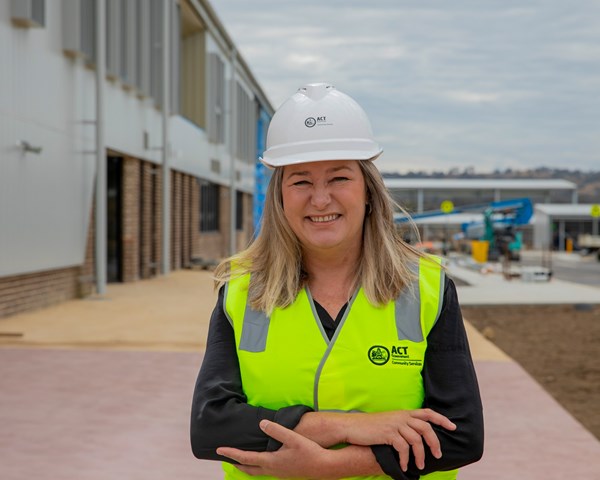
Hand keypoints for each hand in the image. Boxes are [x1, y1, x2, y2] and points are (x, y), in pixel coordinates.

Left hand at [217, 420, 335, 478]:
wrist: (325, 467)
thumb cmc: (309, 452)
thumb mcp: (293, 438)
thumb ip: (276, 430)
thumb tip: (262, 424)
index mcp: (271, 461)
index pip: (246, 458)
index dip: (231, 453)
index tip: (219, 450)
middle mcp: (272, 470)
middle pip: (248, 469)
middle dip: (236, 462)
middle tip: (226, 457)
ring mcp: (279, 473)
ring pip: (257, 472)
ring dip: (246, 465)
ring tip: (239, 459)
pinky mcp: (285, 473)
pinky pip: (265, 471)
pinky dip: (257, 466)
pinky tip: (261, 460)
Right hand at [339, 409, 456, 471]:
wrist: (353, 426)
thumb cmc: (372, 427)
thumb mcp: (390, 422)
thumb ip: (403, 426)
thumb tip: (417, 437)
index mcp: (404, 413)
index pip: (427, 412)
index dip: (442, 419)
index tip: (453, 427)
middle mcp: (402, 417)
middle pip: (426, 427)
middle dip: (434, 443)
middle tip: (437, 455)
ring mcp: (395, 424)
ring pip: (416, 440)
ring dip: (420, 456)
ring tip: (419, 466)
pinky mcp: (388, 434)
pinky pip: (403, 448)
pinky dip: (405, 459)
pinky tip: (404, 466)